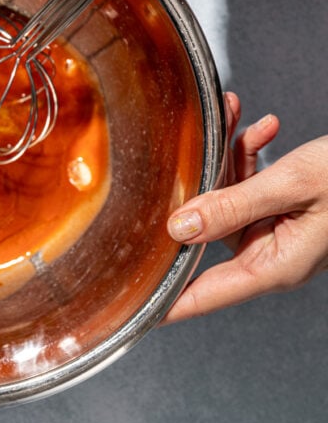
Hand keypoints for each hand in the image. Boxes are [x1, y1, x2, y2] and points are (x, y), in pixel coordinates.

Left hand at [163, 92, 327, 322]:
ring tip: (235, 119)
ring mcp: (281, 232)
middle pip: (212, 229)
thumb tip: (179, 228)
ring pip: (230, 199)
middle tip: (203, 143)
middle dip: (206, 182)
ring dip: (231, 158)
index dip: (165, 301)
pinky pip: (254, 187)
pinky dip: (252, 156)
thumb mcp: (294, 185)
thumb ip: (233, 204)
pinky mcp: (288, 210)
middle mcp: (274, 253)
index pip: (205, 294)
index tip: (129, 304)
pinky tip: (261, 128)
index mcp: (275, 265)